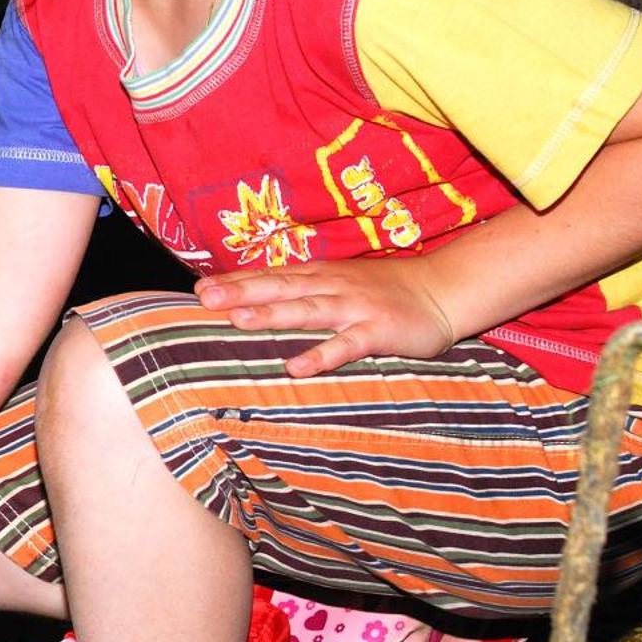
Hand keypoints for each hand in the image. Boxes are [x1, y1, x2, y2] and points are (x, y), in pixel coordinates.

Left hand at [194, 257, 455, 377]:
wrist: (442, 290)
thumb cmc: (381, 290)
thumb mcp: (338, 282)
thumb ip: (301, 288)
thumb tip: (254, 297)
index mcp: (318, 275)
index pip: (270, 276)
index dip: (236, 281)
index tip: (199, 289)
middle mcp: (331, 286)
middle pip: (280, 288)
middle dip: (241, 292)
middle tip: (205, 300)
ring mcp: (355, 307)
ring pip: (307, 310)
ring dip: (272, 314)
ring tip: (238, 321)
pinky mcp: (378, 331)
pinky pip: (346, 345)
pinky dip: (322, 355)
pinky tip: (296, 367)